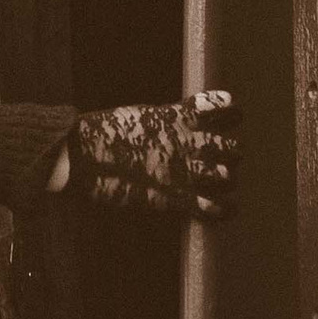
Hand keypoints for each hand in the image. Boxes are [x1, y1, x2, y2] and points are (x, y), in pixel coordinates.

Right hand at [62, 93, 237, 219]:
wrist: (85, 155)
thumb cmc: (107, 131)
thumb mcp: (143, 113)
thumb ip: (169, 116)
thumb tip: (183, 116)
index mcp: (180, 118)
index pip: (223, 108)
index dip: (231, 111)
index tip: (231, 113)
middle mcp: (188, 142)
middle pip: (232, 147)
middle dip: (231, 152)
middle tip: (225, 156)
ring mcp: (184, 171)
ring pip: (227, 176)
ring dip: (225, 179)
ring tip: (221, 181)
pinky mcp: (175, 198)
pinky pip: (212, 208)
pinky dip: (222, 210)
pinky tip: (227, 208)